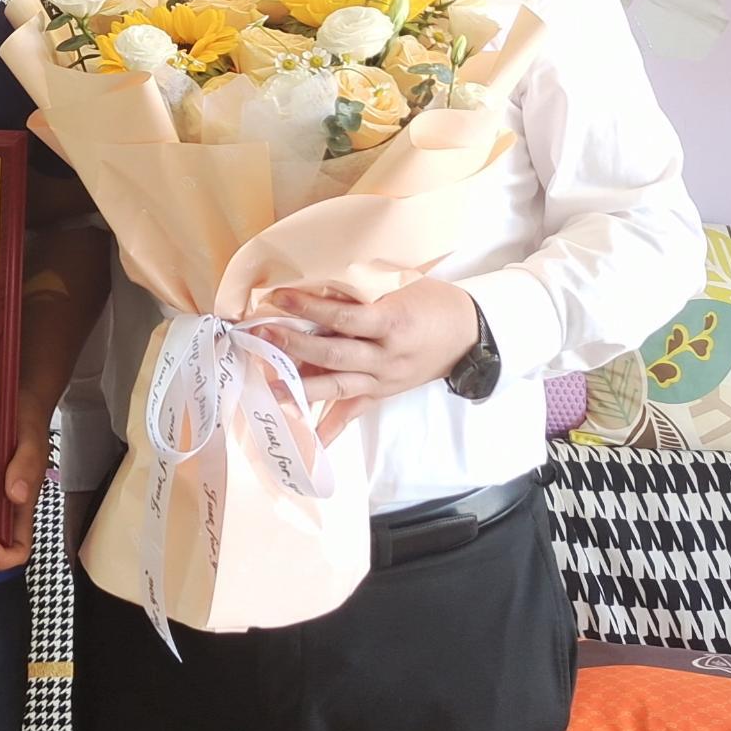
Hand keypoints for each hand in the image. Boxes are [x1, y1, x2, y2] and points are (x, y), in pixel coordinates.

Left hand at [266, 279, 481, 441]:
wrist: (469, 334)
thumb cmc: (433, 301)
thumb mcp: (401, 286)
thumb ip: (362, 291)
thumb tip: (317, 289)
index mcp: (391, 324)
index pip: (342, 318)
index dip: (308, 309)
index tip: (278, 298)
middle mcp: (385, 357)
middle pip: (333, 356)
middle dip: (293, 347)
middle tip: (261, 337)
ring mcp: (383, 380)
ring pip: (336, 387)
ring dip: (300, 387)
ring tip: (268, 383)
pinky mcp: (382, 394)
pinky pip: (352, 414)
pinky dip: (329, 430)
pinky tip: (307, 443)